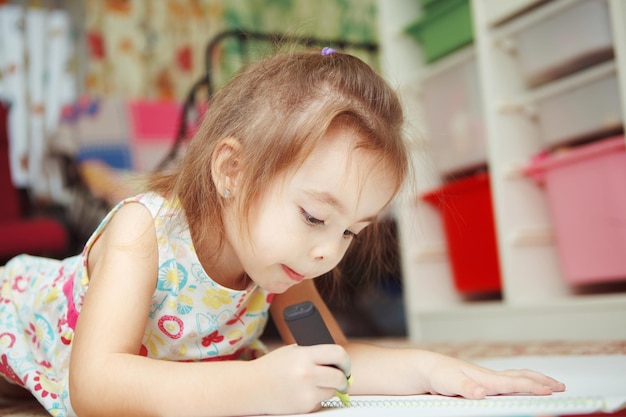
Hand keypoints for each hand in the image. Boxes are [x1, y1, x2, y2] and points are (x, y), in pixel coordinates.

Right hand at [251, 344, 350, 413]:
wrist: (251, 387)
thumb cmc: (271, 367)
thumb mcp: (292, 351)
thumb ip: (313, 353)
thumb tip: (336, 360)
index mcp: (304, 355)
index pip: (338, 354)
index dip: (345, 360)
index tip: (344, 365)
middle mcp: (307, 373)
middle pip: (340, 377)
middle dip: (343, 378)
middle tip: (341, 378)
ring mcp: (306, 392)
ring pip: (333, 391)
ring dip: (329, 388)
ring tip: (315, 383)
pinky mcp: (304, 406)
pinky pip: (321, 402)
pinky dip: (317, 398)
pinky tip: (304, 392)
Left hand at [422, 352, 565, 398]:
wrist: (426, 368)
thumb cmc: (438, 374)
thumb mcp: (450, 383)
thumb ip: (466, 388)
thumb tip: (480, 391)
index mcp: (486, 378)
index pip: (515, 383)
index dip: (533, 388)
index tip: (550, 393)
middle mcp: (490, 377)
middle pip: (522, 377)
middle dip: (542, 382)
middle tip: (561, 387)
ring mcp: (487, 379)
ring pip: (516, 377)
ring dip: (534, 380)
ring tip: (549, 385)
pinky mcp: (482, 382)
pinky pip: (508, 381)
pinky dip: (521, 382)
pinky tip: (521, 385)